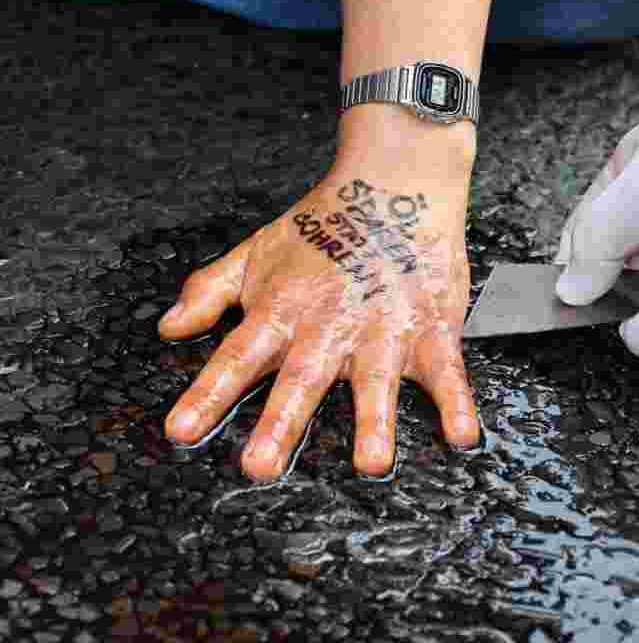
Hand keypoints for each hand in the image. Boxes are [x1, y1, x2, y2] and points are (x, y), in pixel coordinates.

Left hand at [159, 160, 478, 481]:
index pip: (237, 356)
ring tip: (371, 463)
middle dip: (280, 422)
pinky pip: (446, 371)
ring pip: (376, 381)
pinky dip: (456, 402)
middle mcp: (330, 325)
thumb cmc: (326, 221)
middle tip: (260, 466)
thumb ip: (210, 290)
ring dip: (373, 421)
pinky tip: (462, 434)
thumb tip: (167, 327)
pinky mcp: (432, 327)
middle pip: (301, 379)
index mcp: (283, 309)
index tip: (181, 431)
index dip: (208, 393)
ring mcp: (385, 329)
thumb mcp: (257, 250)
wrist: (396, 181)